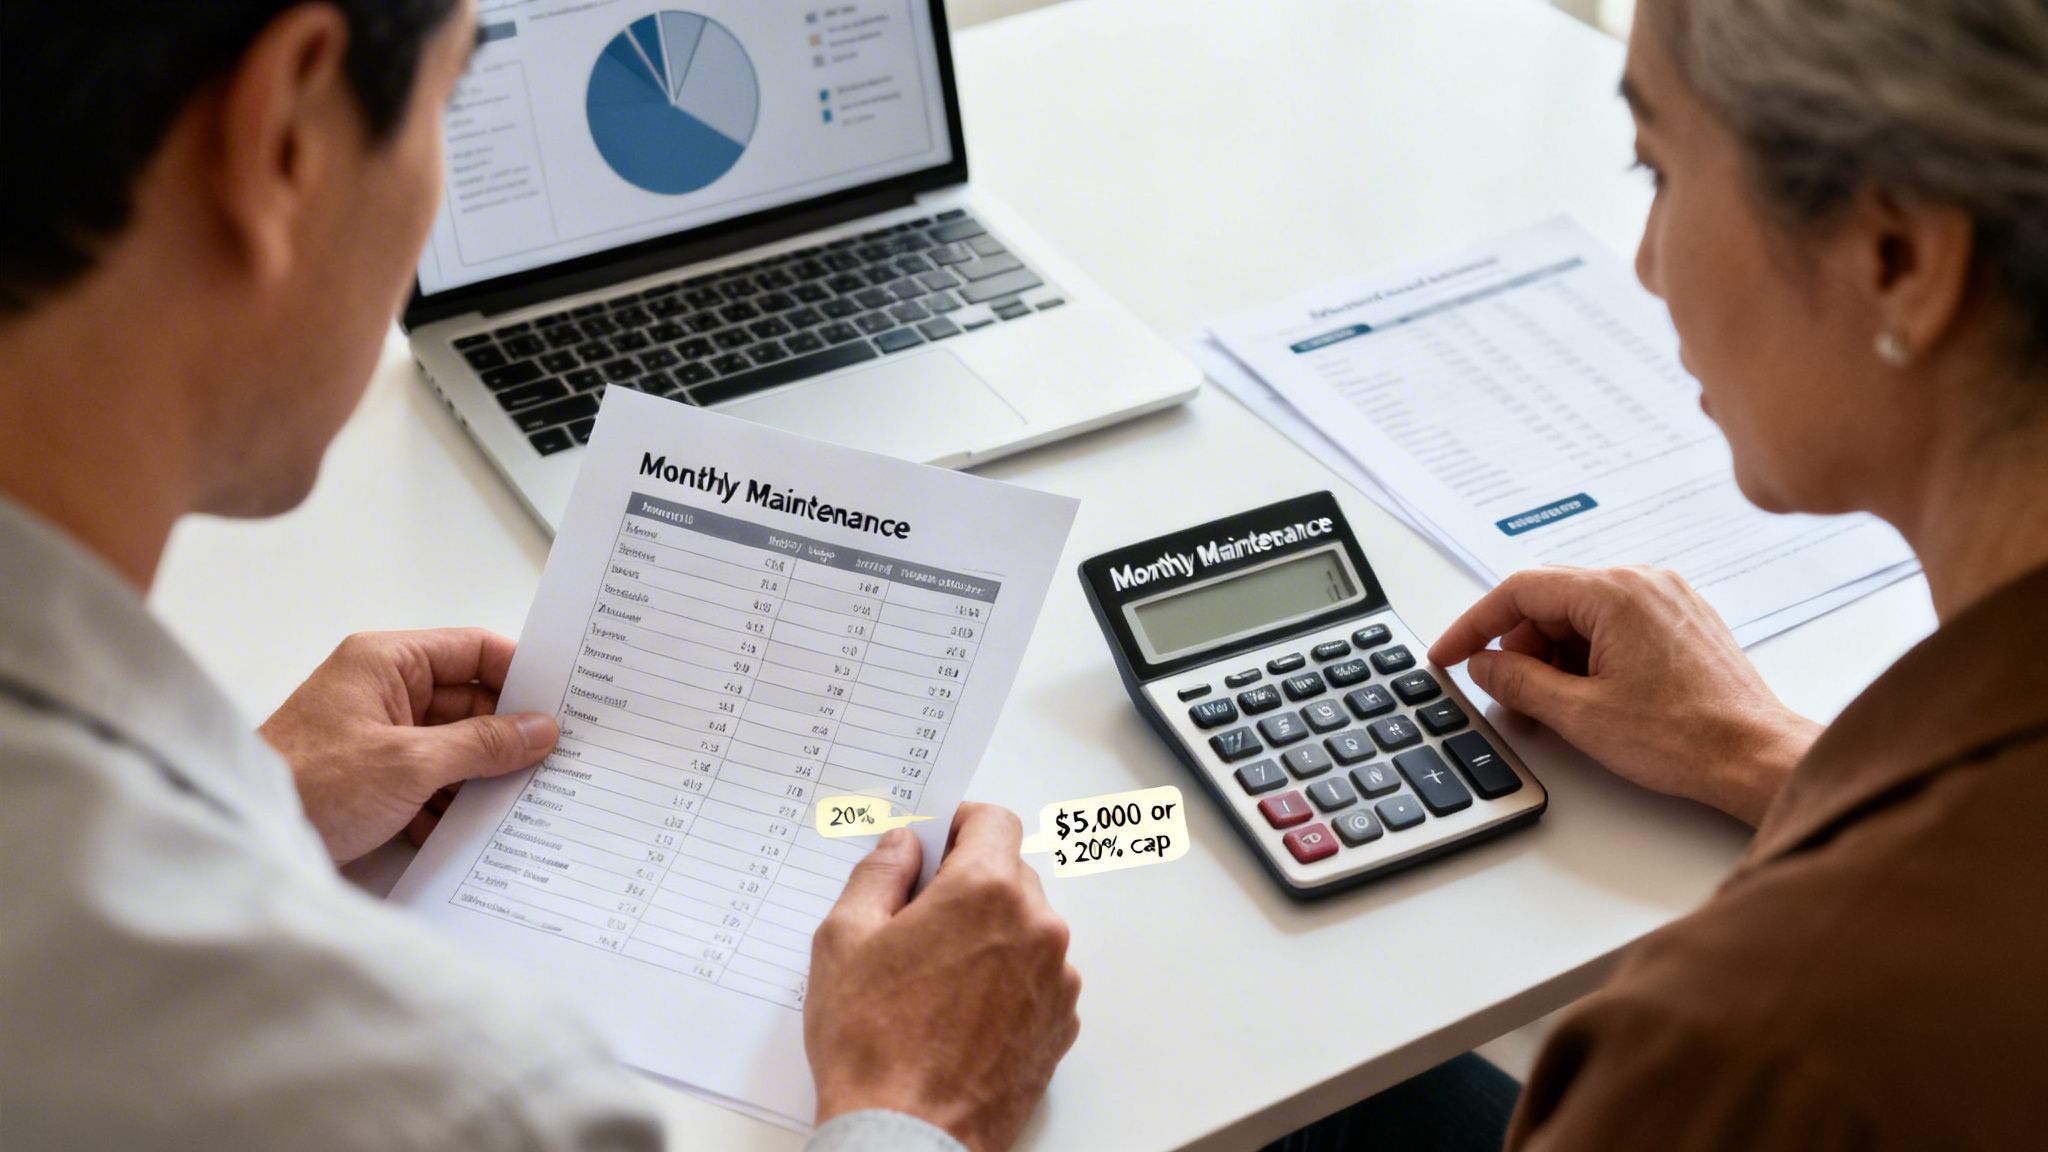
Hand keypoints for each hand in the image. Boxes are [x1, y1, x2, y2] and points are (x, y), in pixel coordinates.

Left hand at [260, 629, 557, 862]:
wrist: (246, 841)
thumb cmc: (308, 785)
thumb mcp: (409, 763)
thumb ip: (482, 744)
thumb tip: (539, 730)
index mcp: (386, 662)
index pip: (473, 650)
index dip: (521, 672)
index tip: (565, 698)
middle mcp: (383, 691)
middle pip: (469, 702)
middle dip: (509, 734)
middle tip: (559, 758)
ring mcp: (379, 737)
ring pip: (456, 747)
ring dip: (484, 776)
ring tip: (529, 798)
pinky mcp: (375, 780)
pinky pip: (433, 782)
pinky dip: (455, 805)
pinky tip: (484, 830)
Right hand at [805, 803, 1080, 1151]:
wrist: (908, 1137)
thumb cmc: (873, 1046)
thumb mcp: (844, 939)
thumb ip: (878, 874)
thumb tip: (901, 846)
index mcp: (985, 891)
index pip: (993, 821)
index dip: (958, 825)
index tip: (935, 844)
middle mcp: (1036, 927)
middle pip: (1010, 874)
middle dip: (967, 885)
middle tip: (916, 921)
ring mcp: (1055, 980)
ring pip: (1025, 929)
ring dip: (989, 936)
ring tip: (935, 979)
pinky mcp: (1060, 1025)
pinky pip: (1036, 978)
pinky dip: (1006, 982)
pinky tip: (960, 1012)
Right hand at [1428, 566, 1820, 825]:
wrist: (1757, 758)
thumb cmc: (1685, 738)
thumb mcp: (1579, 715)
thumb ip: (1518, 682)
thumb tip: (1484, 664)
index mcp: (1615, 592)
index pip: (1520, 590)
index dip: (1474, 625)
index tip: (1450, 654)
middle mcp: (1642, 582)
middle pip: (1550, 601)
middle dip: (1519, 648)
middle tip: (1506, 696)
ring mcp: (1666, 599)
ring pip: (1581, 615)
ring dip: (1553, 657)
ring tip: (1553, 710)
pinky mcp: (1681, 622)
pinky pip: (1614, 626)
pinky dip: (1587, 656)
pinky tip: (1585, 698)